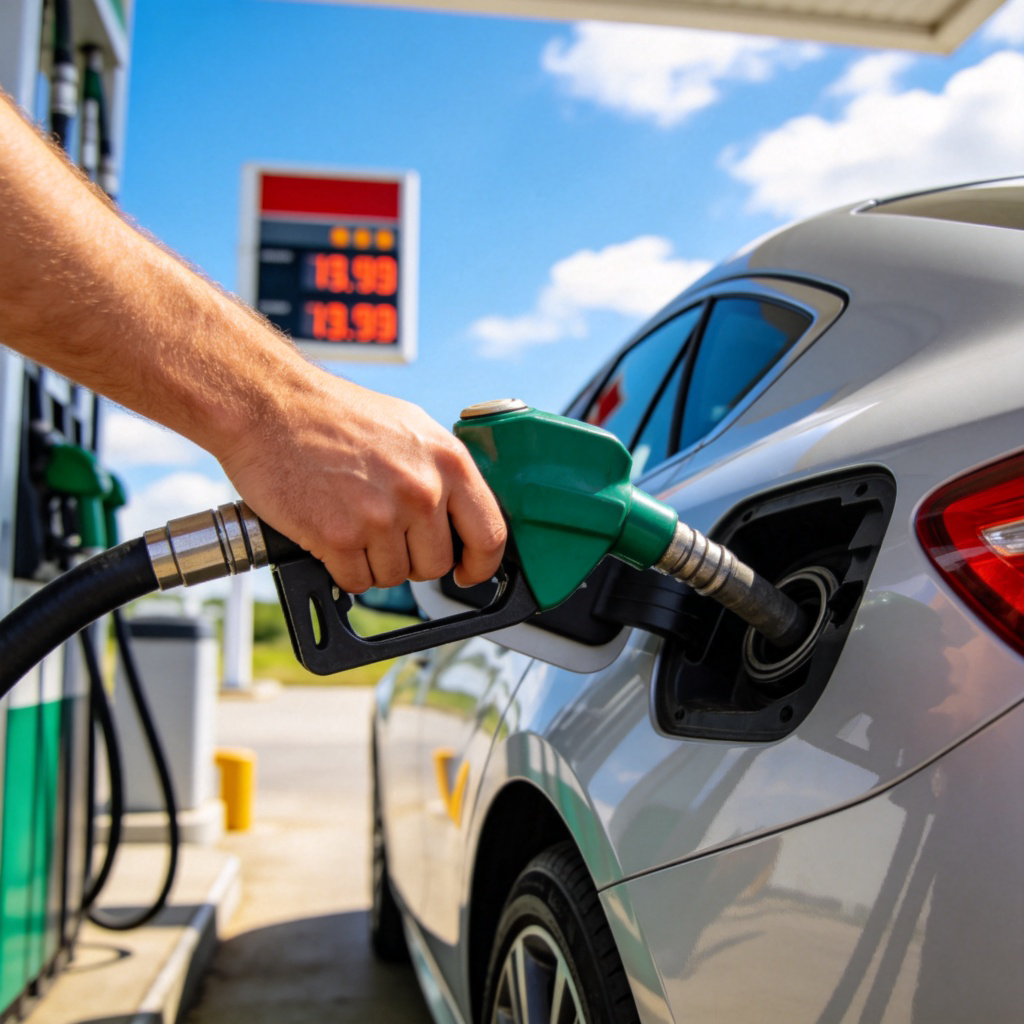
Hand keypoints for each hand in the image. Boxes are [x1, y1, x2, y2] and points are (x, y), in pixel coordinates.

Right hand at [217, 367, 506, 593]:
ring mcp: (381, 516)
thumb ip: (441, 471)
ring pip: (394, 577)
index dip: (480, 564)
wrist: (270, 405)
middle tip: (384, 533)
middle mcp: (422, 490)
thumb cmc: (333, 413)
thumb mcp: (410, 427)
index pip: (490, 535)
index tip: (468, 572)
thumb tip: (463, 514)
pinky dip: (343, 569)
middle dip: (412, 559)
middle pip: (435, 564)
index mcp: (448, 461)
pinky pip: (356, 581)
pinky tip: (331, 534)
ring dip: (373, 562)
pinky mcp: (340, 538)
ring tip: (351, 521)